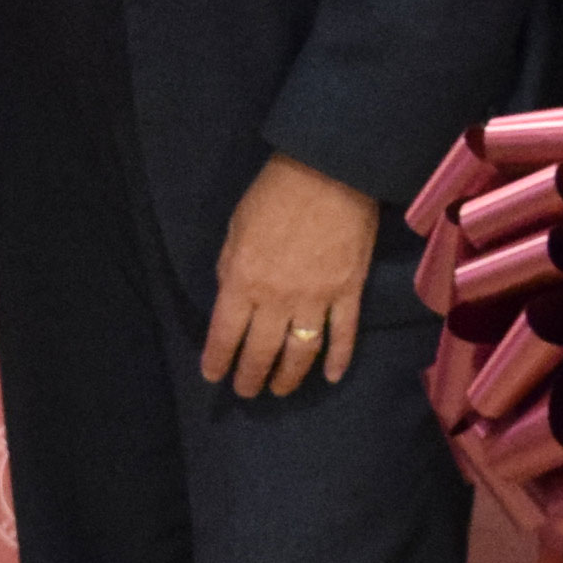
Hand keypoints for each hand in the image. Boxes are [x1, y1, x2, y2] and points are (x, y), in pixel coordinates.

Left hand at [203, 154, 376, 400]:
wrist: (329, 171)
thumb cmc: (274, 194)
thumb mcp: (235, 228)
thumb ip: (230, 268)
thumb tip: (232, 298)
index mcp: (242, 281)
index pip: (225, 335)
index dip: (217, 361)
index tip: (213, 376)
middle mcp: (277, 300)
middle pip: (262, 353)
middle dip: (251, 378)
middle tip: (246, 391)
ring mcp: (316, 300)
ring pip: (301, 353)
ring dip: (289, 377)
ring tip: (280, 390)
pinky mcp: (348, 294)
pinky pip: (343, 336)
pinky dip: (338, 360)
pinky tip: (331, 378)